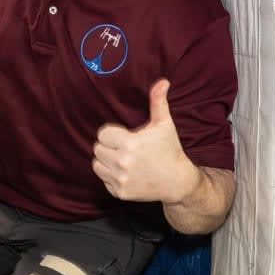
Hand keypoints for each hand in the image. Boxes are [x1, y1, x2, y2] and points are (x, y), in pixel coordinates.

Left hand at [92, 79, 201, 203]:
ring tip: (122, 158)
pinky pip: (103, 180)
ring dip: (106, 161)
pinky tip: (125, 172)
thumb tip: (163, 81)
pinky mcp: (120, 193)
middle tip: (123, 147)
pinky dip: (110, 176)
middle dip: (108, 146)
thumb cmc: (169, 149)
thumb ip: (158, 102)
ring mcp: (121, 180)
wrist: (177, 181)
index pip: (102, 134)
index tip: (124, 136)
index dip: (112, 133)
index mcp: (130, 144)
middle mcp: (123, 163)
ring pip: (97, 165)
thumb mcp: (164, 124)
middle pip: (97, 149)